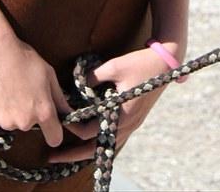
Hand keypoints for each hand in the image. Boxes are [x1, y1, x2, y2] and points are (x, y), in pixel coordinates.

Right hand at [0, 31, 76, 148]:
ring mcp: (5, 122)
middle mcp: (25, 122)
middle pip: (29, 125)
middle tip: (22, 91)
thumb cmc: (25, 59)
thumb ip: (59, 98)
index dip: (54, 132)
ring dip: (10, 111)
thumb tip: (68, 113)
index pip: (54, 138)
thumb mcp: (49, 74)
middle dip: (27, 113)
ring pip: (11, 122)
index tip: (50, 126)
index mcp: (43, 111)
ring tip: (7, 88)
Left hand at [47, 46, 179, 162]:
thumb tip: (76, 85)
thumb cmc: (140, 63)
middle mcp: (128, 125)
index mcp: (122, 114)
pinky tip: (88, 141)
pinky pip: (114, 138)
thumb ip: (93, 77)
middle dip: (73, 155)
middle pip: (96, 149)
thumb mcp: (114, 66)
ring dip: (86, 152)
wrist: (166, 62)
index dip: (73, 127)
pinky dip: (99, 142)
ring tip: (67, 155)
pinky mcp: (134, 120)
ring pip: (106, 147)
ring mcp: (132, 125)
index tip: (60, 119)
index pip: (90, 131)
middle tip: (53, 157)